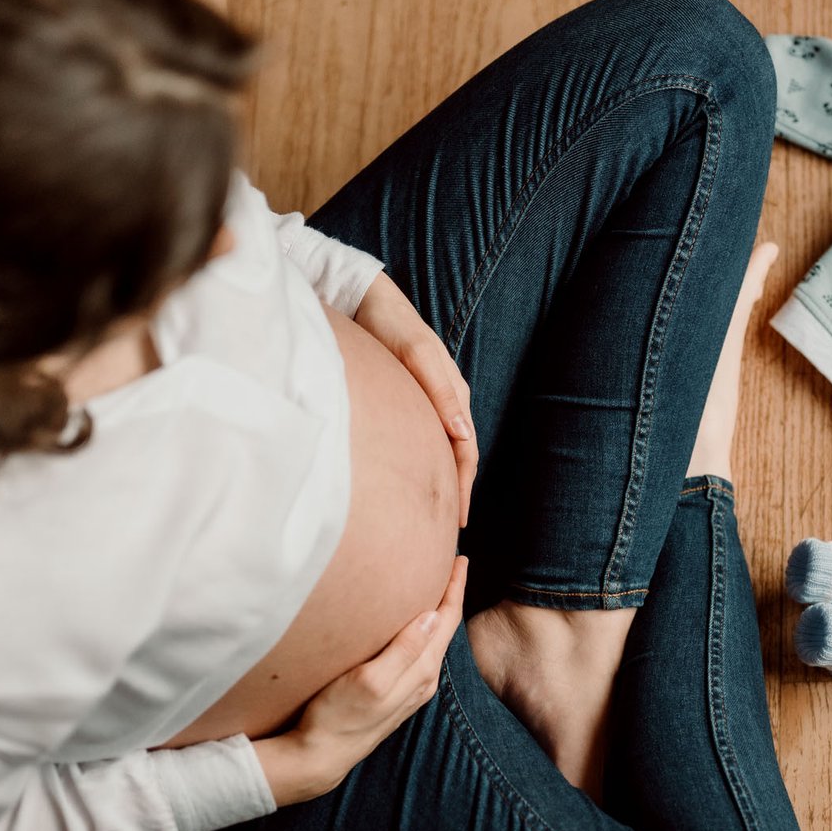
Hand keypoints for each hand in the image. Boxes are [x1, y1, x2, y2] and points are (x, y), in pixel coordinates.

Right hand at [254, 556, 467, 804]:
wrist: (321, 756)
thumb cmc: (338, 717)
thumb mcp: (370, 680)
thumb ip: (403, 650)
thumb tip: (430, 617)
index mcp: (421, 672)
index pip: (446, 620)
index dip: (455, 587)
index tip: (460, 559)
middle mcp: (423, 679)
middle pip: (445, 627)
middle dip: (451, 594)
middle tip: (452, 564)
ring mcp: (412, 688)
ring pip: (434, 639)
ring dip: (438, 611)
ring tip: (438, 585)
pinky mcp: (397, 692)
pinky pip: (421, 651)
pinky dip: (424, 629)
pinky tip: (414, 622)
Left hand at [354, 272, 477, 526]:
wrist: (366, 298)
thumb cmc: (390, 324)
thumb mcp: (417, 355)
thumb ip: (440, 392)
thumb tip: (463, 437)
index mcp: (453, 394)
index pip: (466, 451)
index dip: (463, 488)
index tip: (456, 522)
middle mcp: (444, 401)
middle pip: (457, 456)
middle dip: (455, 493)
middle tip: (446, 532)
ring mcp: (427, 401)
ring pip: (441, 450)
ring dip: (441, 481)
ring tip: (432, 515)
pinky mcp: (408, 400)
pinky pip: (422, 440)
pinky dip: (423, 464)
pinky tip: (411, 480)